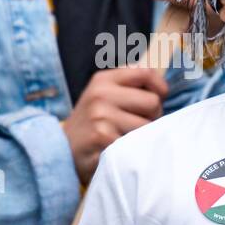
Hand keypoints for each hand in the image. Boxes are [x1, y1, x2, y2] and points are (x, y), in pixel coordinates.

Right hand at [62, 66, 168, 184]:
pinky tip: (119, 151)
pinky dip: (133, 150)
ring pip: (148, 126)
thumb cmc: (91, 125)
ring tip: (125, 139)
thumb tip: (163, 89)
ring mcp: (101, 116)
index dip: (160, 87)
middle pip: (153, 102)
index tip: (159, 99)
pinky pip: (137, 143)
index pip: (146, 73)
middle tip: (136, 126)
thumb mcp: (103, 97)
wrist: (61, 152)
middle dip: (152, 117)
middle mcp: (101, 94)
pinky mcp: (103, 138)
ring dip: (143, 136)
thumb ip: (128, 88)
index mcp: (103, 80)